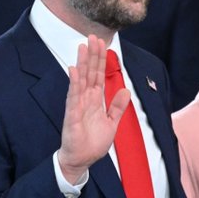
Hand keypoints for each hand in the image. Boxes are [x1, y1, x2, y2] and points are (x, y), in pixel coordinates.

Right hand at [59, 35, 129, 183]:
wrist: (82, 160)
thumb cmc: (93, 142)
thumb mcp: (112, 122)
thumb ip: (117, 107)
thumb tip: (126, 90)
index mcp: (96, 100)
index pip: (98, 76)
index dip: (101, 60)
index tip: (103, 44)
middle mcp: (86, 100)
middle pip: (90, 73)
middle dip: (92, 55)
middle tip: (92, 37)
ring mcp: (78, 106)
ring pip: (80, 80)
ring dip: (82, 63)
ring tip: (82, 47)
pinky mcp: (72, 116)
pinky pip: (73, 97)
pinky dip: (74, 83)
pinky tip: (73, 70)